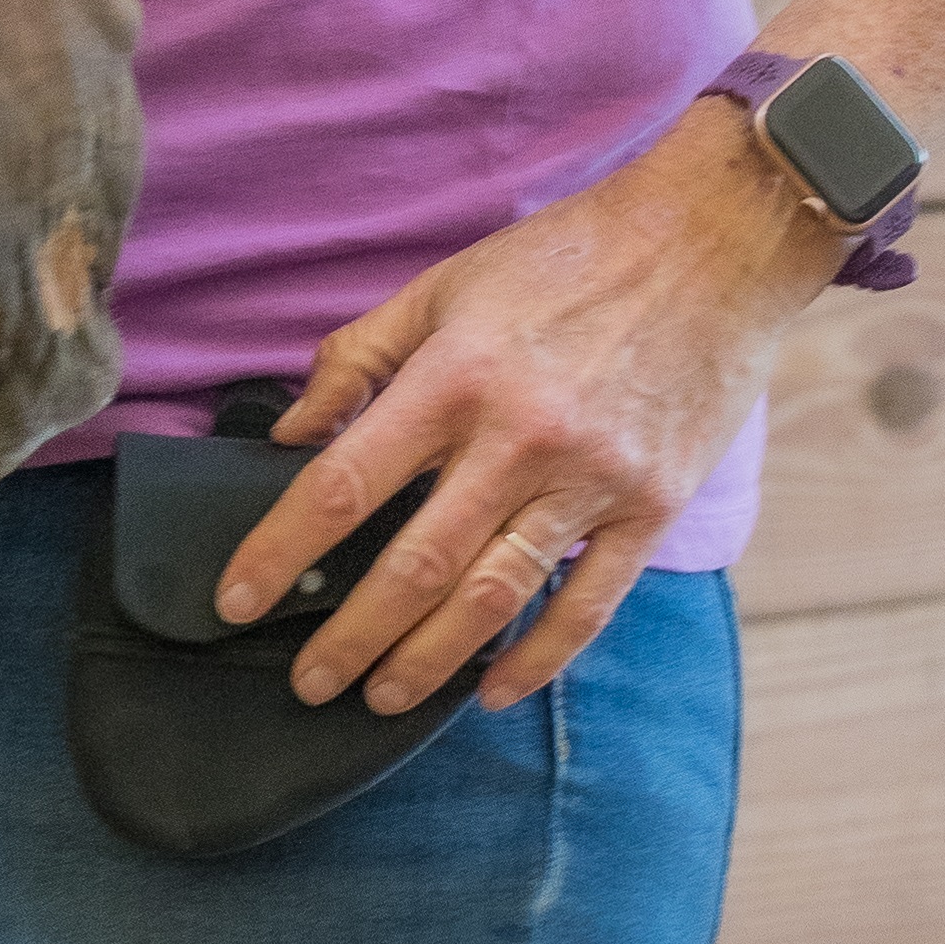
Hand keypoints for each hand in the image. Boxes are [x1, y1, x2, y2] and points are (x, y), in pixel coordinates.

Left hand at [210, 102, 843, 715]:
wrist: (708, 245)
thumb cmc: (561, 260)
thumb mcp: (444, 286)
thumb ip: (359, 356)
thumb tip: (288, 431)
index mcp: (453, 374)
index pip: (343, 481)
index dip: (281, 548)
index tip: (236, 599)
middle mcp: (517, 436)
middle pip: (414, 563)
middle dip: (351, 635)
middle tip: (308, 684)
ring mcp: (589, 479)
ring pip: (493, 596)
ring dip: (428, 660)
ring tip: (380, 698)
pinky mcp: (650, 508)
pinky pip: (586, 604)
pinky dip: (536, 658)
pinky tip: (490, 691)